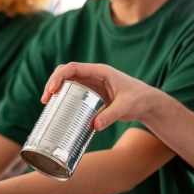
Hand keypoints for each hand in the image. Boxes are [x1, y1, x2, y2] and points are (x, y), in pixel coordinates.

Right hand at [41, 62, 156, 130]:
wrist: (147, 103)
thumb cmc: (140, 99)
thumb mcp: (126, 106)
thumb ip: (111, 115)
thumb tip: (94, 126)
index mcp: (100, 71)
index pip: (73, 68)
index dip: (59, 76)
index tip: (51, 89)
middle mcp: (93, 75)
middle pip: (66, 73)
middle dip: (52, 83)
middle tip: (45, 99)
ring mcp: (91, 84)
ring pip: (67, 82)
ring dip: (55, 90)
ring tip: (46, 104)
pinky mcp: (91, 94)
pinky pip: (72, 92)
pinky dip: (62, 97)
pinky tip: (57, 108)